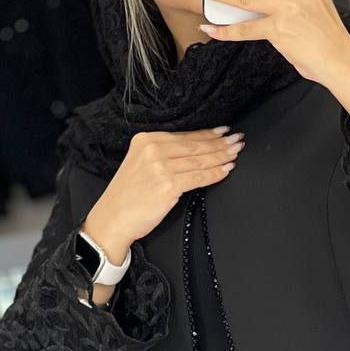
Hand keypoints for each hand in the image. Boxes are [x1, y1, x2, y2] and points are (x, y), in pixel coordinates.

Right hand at [84, 127, 245, 260]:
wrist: (113, 218)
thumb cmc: (127, 196)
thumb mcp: (141, 165)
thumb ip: (164, 155)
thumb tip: (195, 150)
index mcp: (146, 140)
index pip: (184, 136)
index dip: (208, 134)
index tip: (224, 131)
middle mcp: (153, 150)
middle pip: (195, 145)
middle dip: (220, 143)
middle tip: (237, 140)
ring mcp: (160, 167)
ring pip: (200, 160)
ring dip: (222, 156)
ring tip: (236, 153)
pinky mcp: (168, 185)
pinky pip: (199, 177)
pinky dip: (215, 173)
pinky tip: (227, 169)